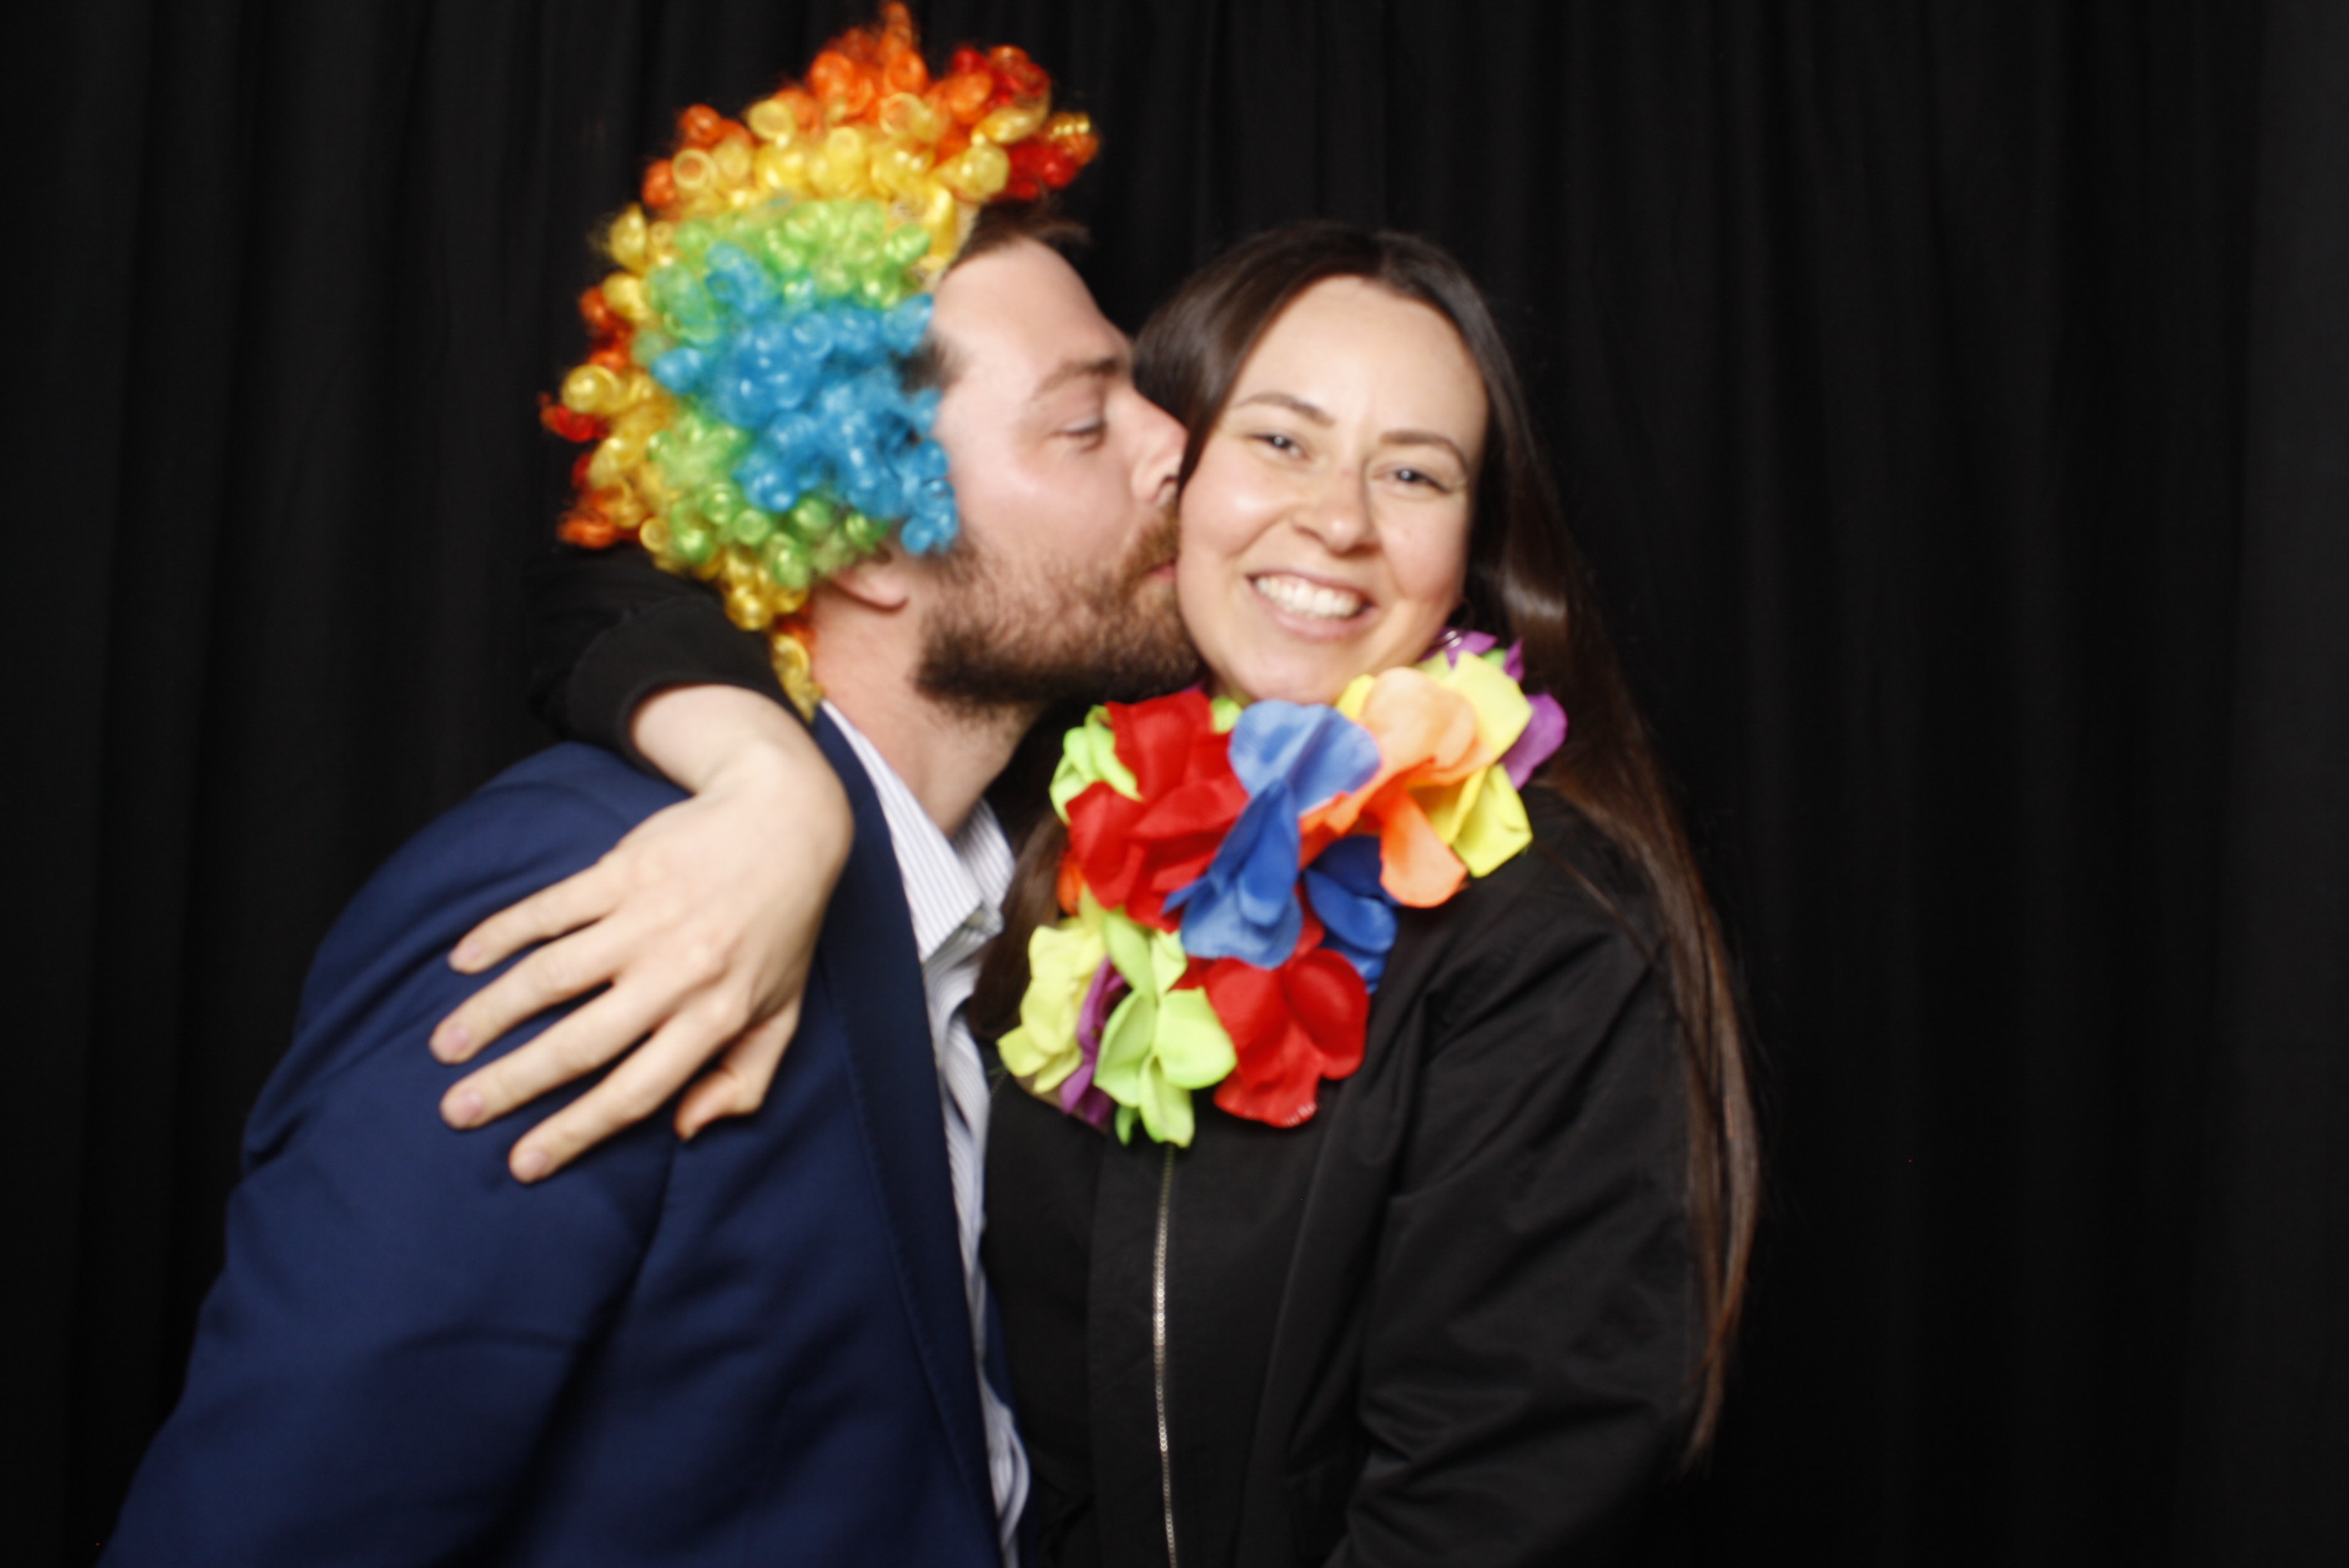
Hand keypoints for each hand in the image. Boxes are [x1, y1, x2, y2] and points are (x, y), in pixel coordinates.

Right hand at [429, 687, 850, 1180]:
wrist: (789, 820)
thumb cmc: (783, 928)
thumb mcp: (784, 1013)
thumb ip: (744, 1080)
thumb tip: (684, 1128)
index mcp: (717, 1018)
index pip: (635, 1092)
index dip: (575, 1132)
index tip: (522, 1164)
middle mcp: (678, 973)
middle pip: (579, 1043)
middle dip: (511, 1084)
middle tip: (456, 1112)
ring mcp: (647, 919)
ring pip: (550, 976)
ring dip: (490, 1014)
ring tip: (445, 1047)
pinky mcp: (624, 871)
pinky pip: (549, 909)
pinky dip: (500, 935)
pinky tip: (463, 961)